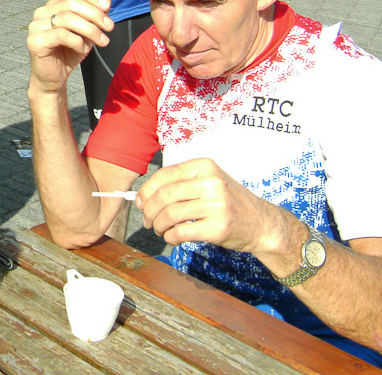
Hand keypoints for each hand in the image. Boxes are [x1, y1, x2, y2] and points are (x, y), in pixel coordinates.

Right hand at [27, 0, 113, 94]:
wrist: (53, 78)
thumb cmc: (69, 53)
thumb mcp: (87, 32)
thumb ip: (95, 15)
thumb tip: (106, 0)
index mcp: (53, 6)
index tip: (108, 7)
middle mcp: (41, 12)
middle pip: (72, 2)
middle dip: (95, 14)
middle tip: (110, 27)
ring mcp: (36, 26)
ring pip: (68, 18)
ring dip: (90, 29)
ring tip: (102, 41)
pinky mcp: (35, 41)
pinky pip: (62, 35)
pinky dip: (78, 42)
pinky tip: (84, 49)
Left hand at [137, 158, 280, 253]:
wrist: (263, 224)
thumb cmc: (229, 202)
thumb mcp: (209, 181)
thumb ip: (180, 183)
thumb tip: (143, 196)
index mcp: (204, 166)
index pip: (164, 175)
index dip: (146, 190)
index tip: (139, 202)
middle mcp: (211, 182)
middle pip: (164, 196)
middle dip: (149, 211)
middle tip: (147, 220)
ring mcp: (216, 205)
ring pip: (170, 214)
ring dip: (158, 225)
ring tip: (159, 229)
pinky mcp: (218, 227)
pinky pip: (181, 232)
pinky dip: (170, 237)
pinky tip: (171, 237)